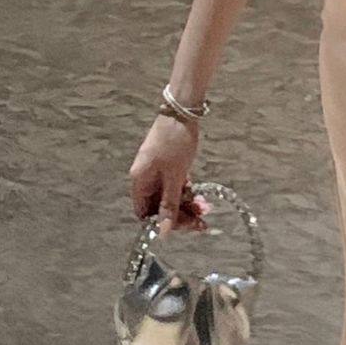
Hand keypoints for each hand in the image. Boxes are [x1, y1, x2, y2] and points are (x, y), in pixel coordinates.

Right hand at [129, 115, 208, 230]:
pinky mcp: (168, 166)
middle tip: (202, 221)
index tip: (184, 225)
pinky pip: (175, 186)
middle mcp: (145, 179)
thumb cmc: (175, 142)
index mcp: (139, 182)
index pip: (145, 214)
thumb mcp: (175, 177)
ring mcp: (156, 171)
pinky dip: (187, 192)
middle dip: (180, 215)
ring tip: (205, 208)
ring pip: (170, 197)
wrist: (182, 111)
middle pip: (159, 207)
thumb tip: (162, 232)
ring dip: (187, 205)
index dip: (162, 223)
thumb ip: (169, 205)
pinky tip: (202, 197)